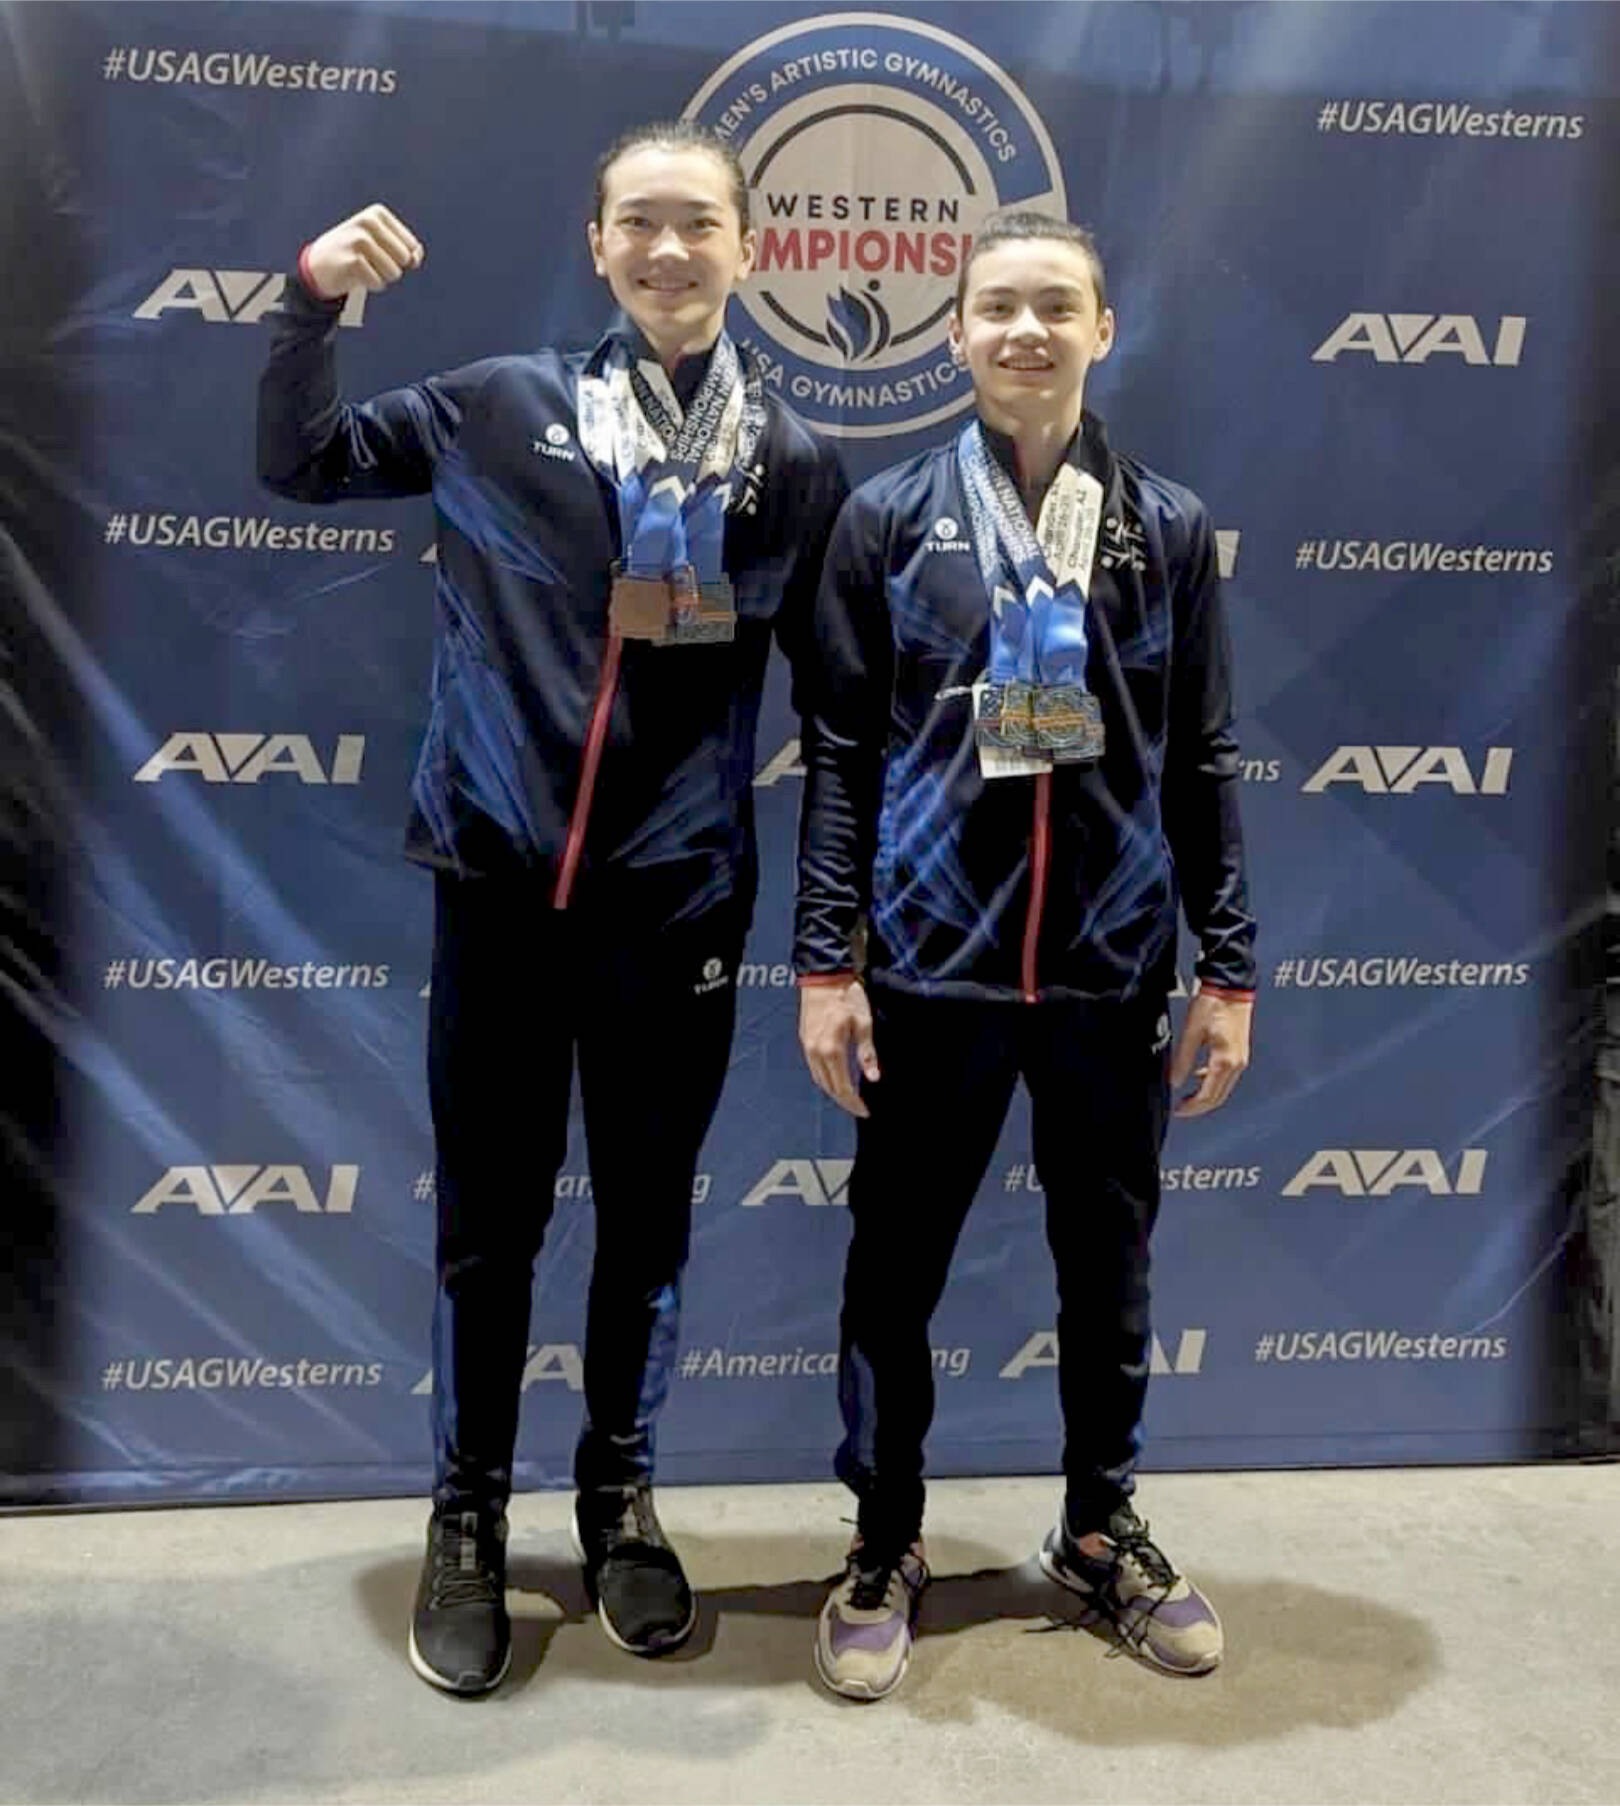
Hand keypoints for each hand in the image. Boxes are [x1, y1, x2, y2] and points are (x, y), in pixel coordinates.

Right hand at [302, 203, 423, 298]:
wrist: (318, 265)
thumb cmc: (355, 254)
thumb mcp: (382, 243)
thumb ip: (407, 248)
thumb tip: (415, 258)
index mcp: (377, 214)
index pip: (412, 246)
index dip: (401, 257)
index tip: (379, 251)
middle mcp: (368, 222)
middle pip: (405, 259)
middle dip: (391, 266)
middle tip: (369, 261)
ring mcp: (359, 241)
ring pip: (394, 273)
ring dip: (381, 276)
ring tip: (363, 267)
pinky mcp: (353, 261)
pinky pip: (379, 282)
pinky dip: (371, 285)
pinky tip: (355, 275)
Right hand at [799, 980, 879, 1116]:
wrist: (824, 977)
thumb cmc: (847, 998)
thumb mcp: (864, 1024)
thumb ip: (867, 1053)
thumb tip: (873, 1078)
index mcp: (831, 1050)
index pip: (843, 1087)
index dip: (854, 1102)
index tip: (865, 1111)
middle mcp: (816, 1052)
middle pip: (829, 1087)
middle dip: (844, 1101)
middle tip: (859, 1108)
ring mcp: (808, 1047)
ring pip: (820, 1079)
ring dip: (834, 1091)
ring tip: (849, 1097)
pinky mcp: (805, 1040)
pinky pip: (814, 1068)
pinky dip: (826, 1078)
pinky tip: (836, 1078)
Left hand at [1169, 990, 1251, 1117]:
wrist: (1231, 987)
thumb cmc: (1213, 1005)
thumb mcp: (1192, 1032)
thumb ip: (1183, 1059)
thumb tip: (1174, 1080)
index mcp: (1225, 1061)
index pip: (1208, 1096)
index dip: (1192, 1107)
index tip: (1177, 1111)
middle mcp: (1236, 1064)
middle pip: (1218, 1096)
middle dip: (1199, 1106)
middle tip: (1180, 1108)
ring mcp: (1240, 1058)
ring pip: (1223, 1088)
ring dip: (1205, 1095)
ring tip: (1186, 1095)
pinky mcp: (1239, 1052)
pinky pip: (1225, 1075)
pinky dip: (1211, 1081)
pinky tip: (1198, 1075)